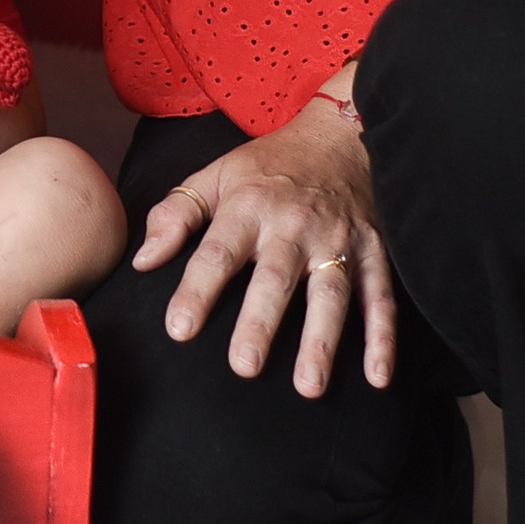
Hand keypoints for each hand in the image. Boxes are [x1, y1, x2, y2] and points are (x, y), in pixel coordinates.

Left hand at [132, 94, 395, 396]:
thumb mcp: (215, 175)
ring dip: (322, 340)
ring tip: (308, 387)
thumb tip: (141, 262)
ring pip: (331, 293)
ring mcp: (338, 239)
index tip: (179, 329)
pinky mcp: (375, 251)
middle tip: (244, 367)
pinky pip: (381, 297)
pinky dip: (383, 337)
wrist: (339, 136)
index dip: (197, 290)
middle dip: (260, 322)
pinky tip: (377, 377)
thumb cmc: (267, 167)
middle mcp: (293, 225)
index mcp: (247, 206)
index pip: (217, 253)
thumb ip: (176, 216)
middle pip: (276, 278)